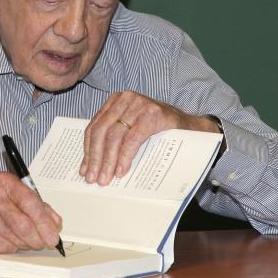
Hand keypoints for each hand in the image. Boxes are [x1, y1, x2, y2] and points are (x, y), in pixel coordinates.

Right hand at [0, 172, 61, 252]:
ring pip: (18, 239)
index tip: (54, 233)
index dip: (45, 221)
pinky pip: (8, 247)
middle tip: (46, 241)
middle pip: (25, 225)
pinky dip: (14, 246)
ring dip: (28, 243)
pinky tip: (9, 238)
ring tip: (26, 238)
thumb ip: (36, 204)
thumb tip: (55, 222)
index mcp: (4, 182)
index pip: (31, 202)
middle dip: (40, 237)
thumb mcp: (11, 193)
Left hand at [80, 91, 219, 185]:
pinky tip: (122, 170)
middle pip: (101, 131)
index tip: (84, 170)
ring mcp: (139, 104)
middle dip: (96, 158)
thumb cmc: (159, 131)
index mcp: (115, 101)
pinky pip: (132, 138)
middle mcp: (125, 99)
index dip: (88, 150)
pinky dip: (125, 156)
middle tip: (93, 178)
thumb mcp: (132, 128)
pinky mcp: (153, 114)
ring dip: (108, 160)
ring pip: (114, 135)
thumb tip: (93, 164)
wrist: (193, 128)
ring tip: (106, 178)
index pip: (94, 127)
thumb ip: (114, 138)